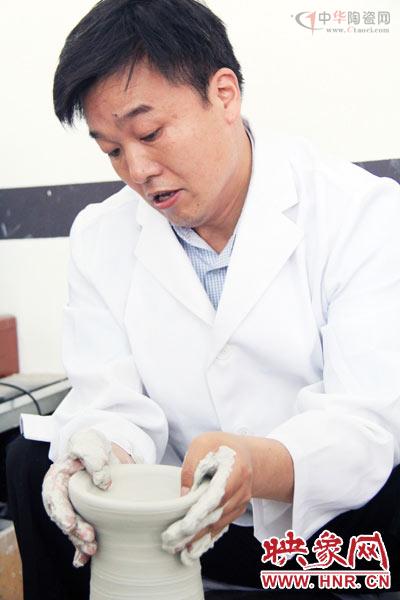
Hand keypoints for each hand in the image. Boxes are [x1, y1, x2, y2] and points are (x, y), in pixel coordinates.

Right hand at [42, 429, 132, 566]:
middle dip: (74, 530)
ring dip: (80, 541)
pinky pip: (78, 534)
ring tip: (93, 549)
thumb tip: (103, 483)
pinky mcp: (82, 514)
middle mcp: (61, 495)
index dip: (62, 512)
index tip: (70, 523)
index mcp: (57, 478)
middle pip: (63, 516)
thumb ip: (95, 459)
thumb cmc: (90, 445)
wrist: (99, 451)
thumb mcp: (90, 444)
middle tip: (89, 537)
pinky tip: (82, 561)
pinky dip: (80, 549)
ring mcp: (71, 507)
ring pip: (72, 528)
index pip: (55, 497)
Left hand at [162, 432, 252, 563]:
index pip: (217, 495)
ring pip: (218, 524)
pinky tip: (192, 549)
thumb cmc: (220, 446)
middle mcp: (242, 489)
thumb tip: (183, 496)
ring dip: (198, 538)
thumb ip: (192, 467)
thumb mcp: (202, 444)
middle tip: (171, 542)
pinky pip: (221, 526)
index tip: (184, 526)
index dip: (201, 512)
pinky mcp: (236, 510)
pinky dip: (206, 538)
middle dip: (193, 531)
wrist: (244, 454)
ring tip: (177, 549)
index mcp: (235, 470)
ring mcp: (241, 502)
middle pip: (216, 514)